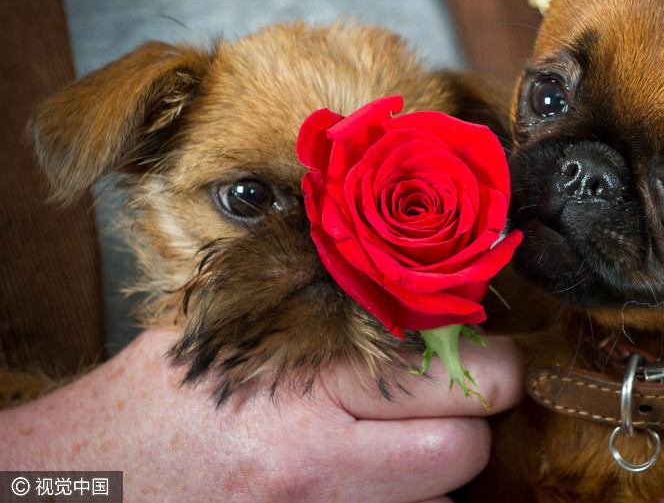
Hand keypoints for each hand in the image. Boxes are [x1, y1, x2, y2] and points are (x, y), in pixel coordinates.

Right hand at [2, 327, 522, 502]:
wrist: (84, 490)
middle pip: (464, 449)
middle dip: (470, 422)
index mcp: (303, 387)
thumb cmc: (155, 402)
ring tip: (391, 443)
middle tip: (452, 400)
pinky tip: (366, 481)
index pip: (455, 374)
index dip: (489, 363)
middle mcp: (317, 465)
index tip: (484, 352)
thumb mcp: (232, 330)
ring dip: (433, 473)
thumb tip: (409, 273)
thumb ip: (321, 303)